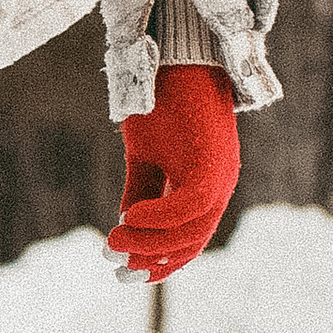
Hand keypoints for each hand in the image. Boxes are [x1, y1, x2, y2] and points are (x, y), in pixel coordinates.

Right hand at [107, 61, 237, 284]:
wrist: (179, 57)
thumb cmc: (164, 102)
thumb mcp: (146, 156)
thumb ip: (140, 192)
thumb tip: (125, 229)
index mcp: (204, 189)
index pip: (187, 241)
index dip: (156, 263)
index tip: (122, 275)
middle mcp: (218, 188)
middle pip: (190, 243)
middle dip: (150, 261)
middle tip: (113, 267)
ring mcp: (219, 176)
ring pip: (189, 231)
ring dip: (148, 242)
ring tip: (113, 240)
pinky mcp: (212, 163)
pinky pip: (188, 205)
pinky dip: (158, 218)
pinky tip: (127, 219)